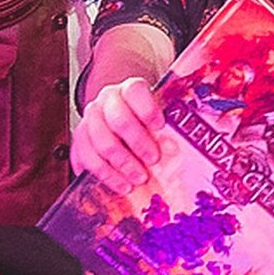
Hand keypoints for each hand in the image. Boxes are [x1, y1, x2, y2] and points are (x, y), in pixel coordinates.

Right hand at [72, 75, 168, 193]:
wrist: (117, 118)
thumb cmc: (144, 120)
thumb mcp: (158, 114)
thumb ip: (171, 123)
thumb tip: (194, 142)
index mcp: (128, 89)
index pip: (135, 91)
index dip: (148, 109)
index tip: (161, 126)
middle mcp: (106, 101)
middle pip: (118, 120)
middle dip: (138, 143)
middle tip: (154, 160)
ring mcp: (89, 120)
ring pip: (101, 143)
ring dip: (123, 164)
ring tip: (139, 179)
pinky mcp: (79, 141)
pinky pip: (87, 160)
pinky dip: (106, 176)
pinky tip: (122, 185)